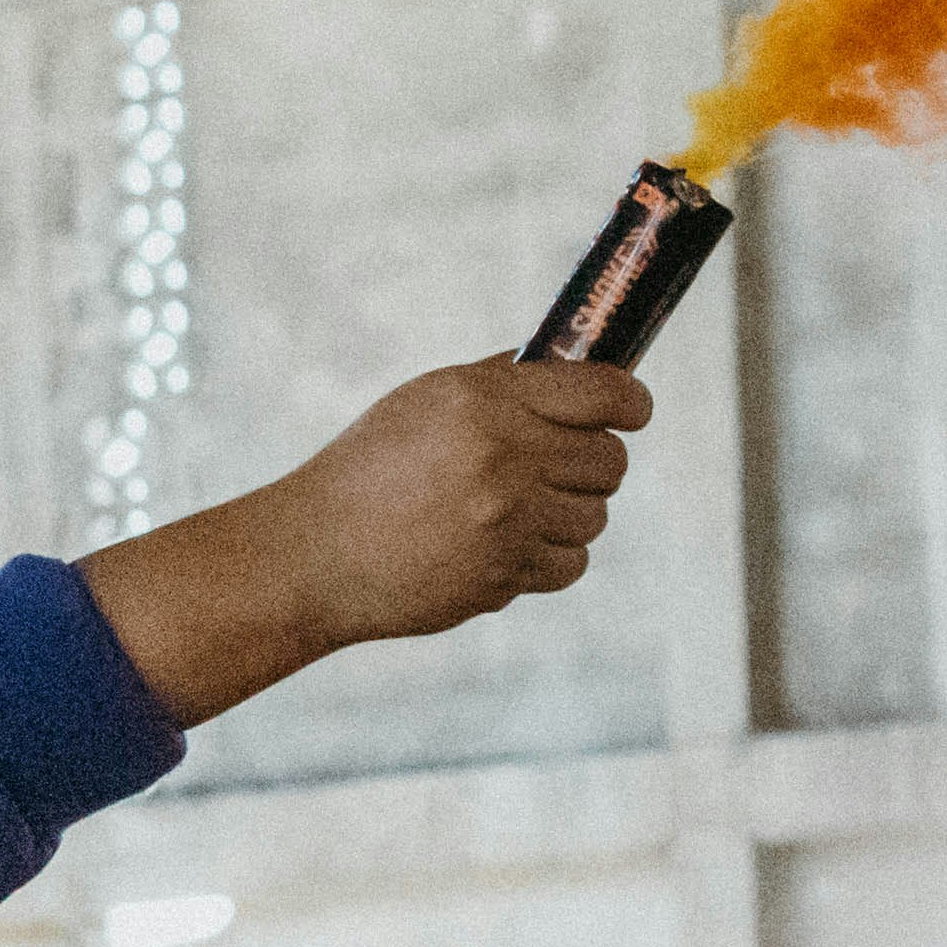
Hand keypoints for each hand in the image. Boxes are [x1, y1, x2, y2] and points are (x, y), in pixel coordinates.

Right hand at [76, 353, 650, 729]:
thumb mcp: (427, 401)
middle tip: (559, 467)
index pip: (604, 394)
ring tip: (515, 512)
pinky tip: (504, 549)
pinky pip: (570, 564)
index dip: (631, 403)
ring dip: (568, 514)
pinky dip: (548, 559)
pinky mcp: (501, 576)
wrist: (315, 555)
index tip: (631, 411)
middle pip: (610, 461)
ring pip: (594, 516)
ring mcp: (504, 521)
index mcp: (485, 400)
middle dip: (593, 463)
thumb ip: (504, 383)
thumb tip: (581, 370)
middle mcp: (502, 456)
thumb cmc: (370, 469)